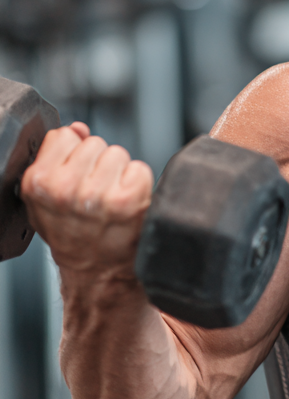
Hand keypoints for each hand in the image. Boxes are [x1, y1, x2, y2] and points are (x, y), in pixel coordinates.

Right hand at [21, 123, 153, 282]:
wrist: (97, 270)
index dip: (74, 152)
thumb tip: (76, 128)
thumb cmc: (72, 233)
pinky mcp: (128, 199)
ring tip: (110, 198)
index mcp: (39, 184)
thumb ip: (56, 158)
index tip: (76, 174)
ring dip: (119, 172)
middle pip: (94, 142)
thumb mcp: (48, 197)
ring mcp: (98, 194)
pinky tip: (127, 203)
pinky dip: (138, 183)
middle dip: (98, 162)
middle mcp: (65, 188)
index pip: (64, 136)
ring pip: (118, 153)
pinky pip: (139, 168)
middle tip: (95, 192)